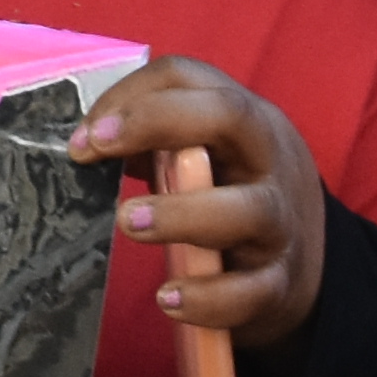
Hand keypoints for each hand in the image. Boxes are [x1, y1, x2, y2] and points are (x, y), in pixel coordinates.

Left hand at [72, 57, 331, 352]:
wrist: (297, 266)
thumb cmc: (226, 194)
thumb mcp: (199, 154)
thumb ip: (149, 141)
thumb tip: (79, 143)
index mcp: (241, 120)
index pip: (189, 78)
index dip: (132, 95)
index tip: (84, 135)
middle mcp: (268, 161)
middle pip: (231, 116)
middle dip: (159, 122)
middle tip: (96, 149)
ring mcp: (281, 223)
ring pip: (250, 209)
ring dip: (183, 213)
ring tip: (129, 221)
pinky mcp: (280, 284)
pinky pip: (252, 290)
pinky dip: (210, 297)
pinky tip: (169, 298)